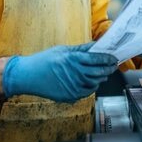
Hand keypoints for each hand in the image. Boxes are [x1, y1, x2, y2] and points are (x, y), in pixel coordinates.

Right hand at [3, 42, 117, 101]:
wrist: (28, 76)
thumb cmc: (44, 60)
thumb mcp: (62, 50)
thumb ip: (81, 49)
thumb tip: (95, 45)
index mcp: (73, 59)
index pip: (97, 59)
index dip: (108, 58)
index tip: (113, 58)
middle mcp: (75, 73)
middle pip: (99, 72)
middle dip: (109, 69)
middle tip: (112, 66)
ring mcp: (73, 86)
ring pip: (95, 83)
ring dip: (102, 78)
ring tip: (103, 73)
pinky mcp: (70, 95)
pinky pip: (87, 92)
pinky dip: (92, 86)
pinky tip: (92, 82)